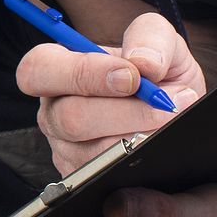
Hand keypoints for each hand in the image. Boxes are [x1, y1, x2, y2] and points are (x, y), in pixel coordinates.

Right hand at [18, 12, 206, 174]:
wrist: (178, 113)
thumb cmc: (159, 72)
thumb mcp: (158, 41)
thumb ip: (149, 36)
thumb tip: (142, 62)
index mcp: (56, 69)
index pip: (38, 69)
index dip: (82, 73)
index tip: (131, 76)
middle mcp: (53, 111)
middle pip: (69, 117)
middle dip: (123, 111)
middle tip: (163, 103)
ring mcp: (66, 149)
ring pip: (93, 151)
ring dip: (140, 135)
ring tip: (172, 118)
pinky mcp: (85, 180)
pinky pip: (108, 176)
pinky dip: (141, 159)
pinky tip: (160, 143)